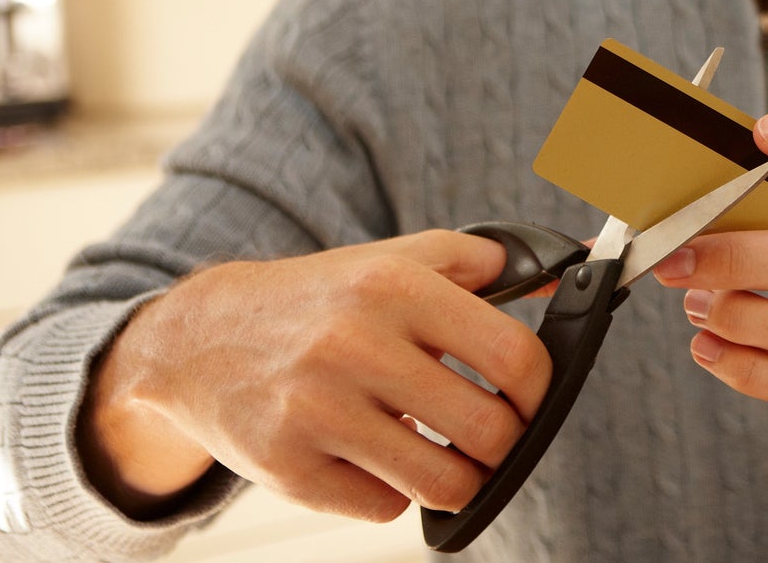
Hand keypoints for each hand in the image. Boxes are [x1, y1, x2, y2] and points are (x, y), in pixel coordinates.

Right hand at [78, 230, 552, 522]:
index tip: (531, 400)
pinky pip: (385, 507)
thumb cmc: (321, 300)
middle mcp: (354, 345)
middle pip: (488, 432)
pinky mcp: (287, 468)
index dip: (540, 391)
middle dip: (504, 443)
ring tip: (442, 452)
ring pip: (443, 483)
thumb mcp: (398, 260)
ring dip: (457, 478)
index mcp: (394, 287)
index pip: (513, 359)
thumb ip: (487, 262)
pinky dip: (392, 491)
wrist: (196, 341)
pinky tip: (372, 456)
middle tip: (491, 435)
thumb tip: (571, 266)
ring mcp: (316, 411)